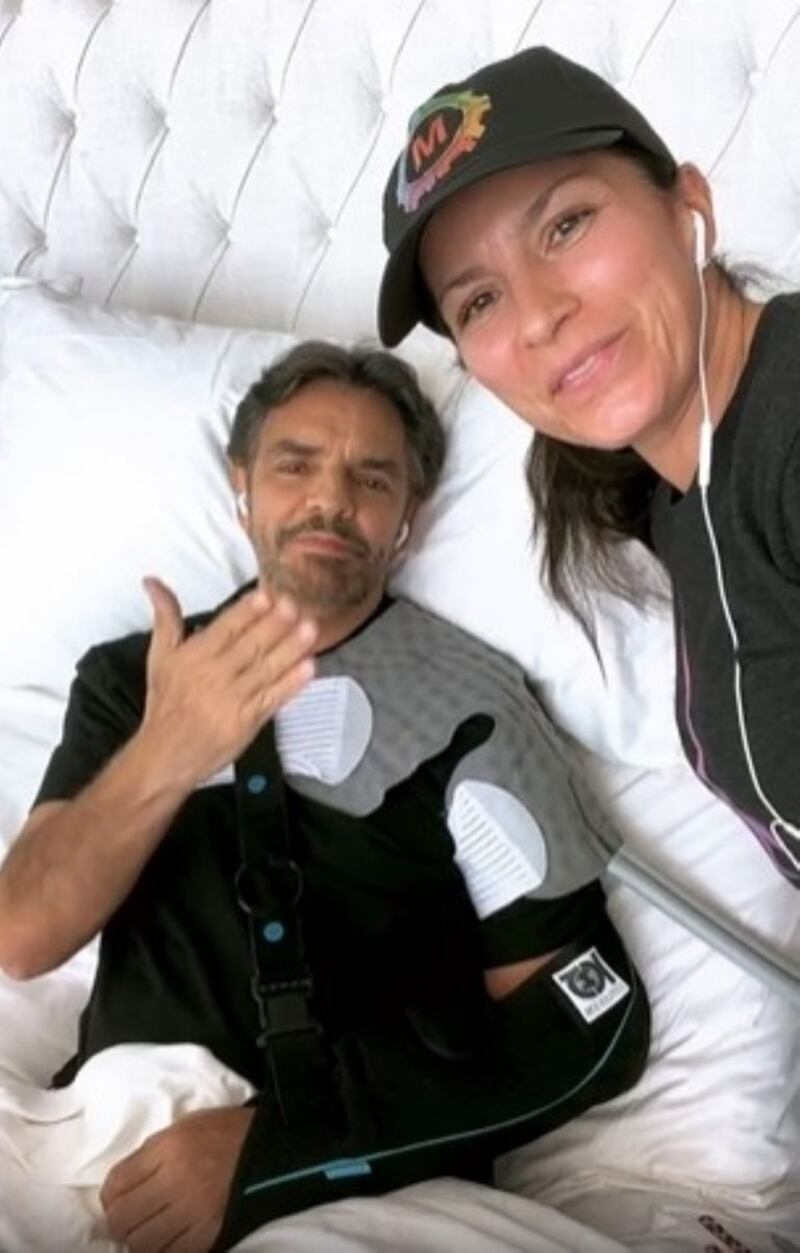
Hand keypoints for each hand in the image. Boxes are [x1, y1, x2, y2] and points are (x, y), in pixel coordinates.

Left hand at [100, 1105, 254, 1252]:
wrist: (272, 1149)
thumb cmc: (228, 1133)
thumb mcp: (186, 1126)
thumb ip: (152, 1153)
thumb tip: (124, 1184)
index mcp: (169, 1148)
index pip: (115, 1184)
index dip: (110, 1198)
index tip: (118, 1200)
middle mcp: (176, 1180)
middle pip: (121, 1219)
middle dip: (120, 1222)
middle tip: (132, 1219)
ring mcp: (193, 1211)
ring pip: (141, 1244)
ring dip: (139, 1241)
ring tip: (150, 1232)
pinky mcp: (210, 1234)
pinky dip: (164, 1251)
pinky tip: (169, 1241)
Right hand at [138, 578, 316, 790]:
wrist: (164, 756)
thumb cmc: (166, 704)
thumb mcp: (159, 657)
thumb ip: (165, 618)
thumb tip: (153, 581)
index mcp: (192, 657)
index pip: (225, 628)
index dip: (248, 612)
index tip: (268, 595)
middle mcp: (213, 676)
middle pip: (250, 646)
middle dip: (275, 625)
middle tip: (296, 605)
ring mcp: (232, 700)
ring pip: (265, 670)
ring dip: (290, 649)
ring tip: (311, 629)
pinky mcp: (247, 723)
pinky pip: (272, 698)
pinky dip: (291, 683)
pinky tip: (309, 667)